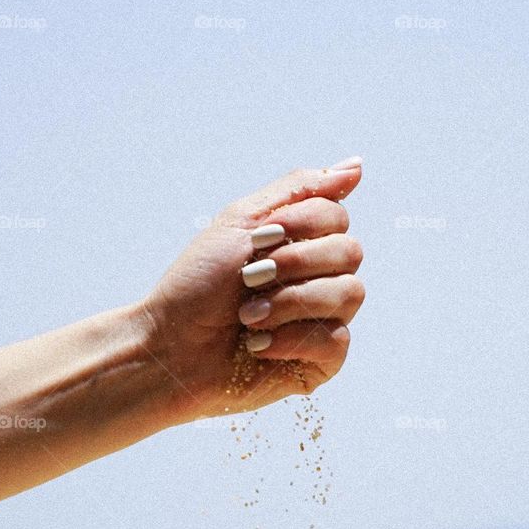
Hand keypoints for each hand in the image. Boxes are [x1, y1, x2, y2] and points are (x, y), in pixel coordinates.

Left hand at [142, 160, 364, 424]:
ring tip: (247, 317)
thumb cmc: (198, 287)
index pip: (337, 217)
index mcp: (302, 245)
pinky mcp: (320, 363)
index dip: (300, 224)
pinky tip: (259, 346)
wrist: (170, 347)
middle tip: (250, 279)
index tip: (257, 240)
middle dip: (294, 263)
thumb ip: (300, 189)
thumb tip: (358, 165)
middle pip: (350, 253)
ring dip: (290, 302)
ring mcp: (323, 322)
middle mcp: (320, 280)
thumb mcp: (243, 221)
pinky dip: (292, 339)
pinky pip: (337, 341)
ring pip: (350, 294)